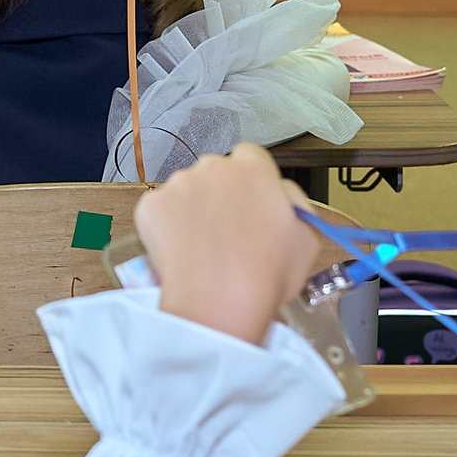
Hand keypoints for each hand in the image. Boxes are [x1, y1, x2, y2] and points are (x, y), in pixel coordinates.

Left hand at [135, 144, 315, 343]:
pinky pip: (160, 210)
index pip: (251, 157)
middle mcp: (213, 167)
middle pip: (216, 173)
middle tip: (228, 232)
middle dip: (221, 195)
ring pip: (186, 191)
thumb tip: (281, 194)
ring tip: (206, 248)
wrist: (219, 299)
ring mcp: (178, 184)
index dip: (252, 181)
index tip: (252, 202)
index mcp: (254, 169)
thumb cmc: (266, 274)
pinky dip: (167, 227)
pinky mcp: (151, 205)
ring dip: (193, 210)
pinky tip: (183, 251)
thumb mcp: (306, 237)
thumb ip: (293, 203)